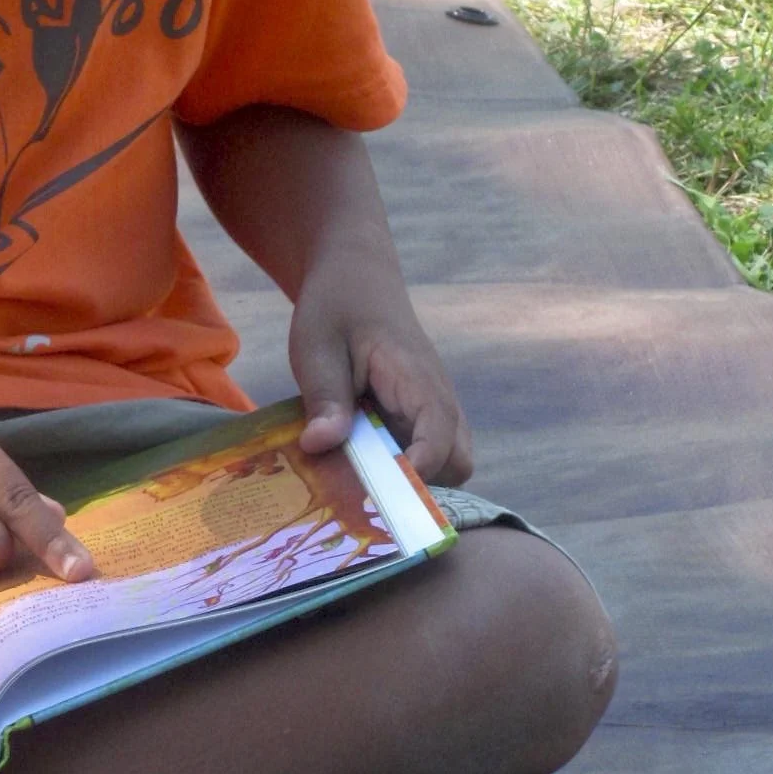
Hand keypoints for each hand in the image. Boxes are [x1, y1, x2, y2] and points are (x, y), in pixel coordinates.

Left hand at [288, 250, 472, 484]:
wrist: (355, 276)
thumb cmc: (336, 306)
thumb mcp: (317, 346)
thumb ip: (324, 396)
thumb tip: (320, 445)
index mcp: (418, 381)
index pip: (439, 441)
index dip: (416, 474)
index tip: (381, 496)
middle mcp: (438, 400)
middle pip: (456, 465)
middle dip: (419, 488)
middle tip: (365, 491)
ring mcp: (432, 409)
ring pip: (445, 463)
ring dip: (408, 479)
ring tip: (357, 479)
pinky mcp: (417, 416)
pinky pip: (423, 452)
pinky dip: (397, 467)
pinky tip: (356, 464)